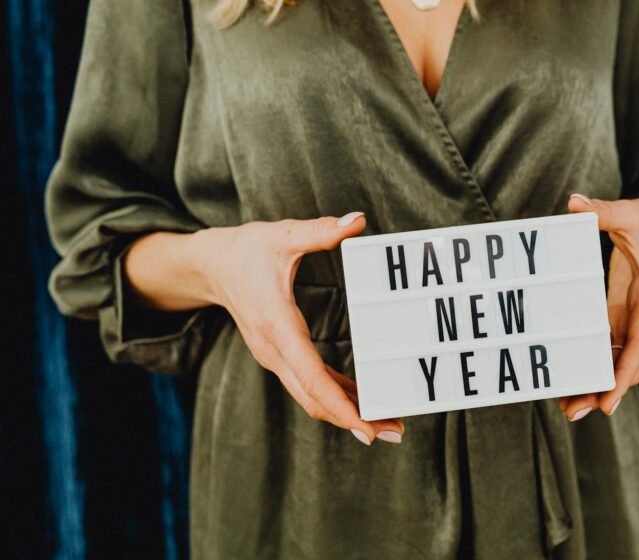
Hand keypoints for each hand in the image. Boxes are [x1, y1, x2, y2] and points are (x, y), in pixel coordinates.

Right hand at [191, 212, 403, 445]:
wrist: (209, 266)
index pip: (312, 376)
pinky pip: (309, 384)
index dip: (341, 404)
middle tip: (396, 433)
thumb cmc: (245, 250)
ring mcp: (275, 356)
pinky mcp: (280, 355)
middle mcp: (275, 350)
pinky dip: (336, 396)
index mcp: (278, 325)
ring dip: (348, 413)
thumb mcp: (281, 235)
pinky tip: (362, 402)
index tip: (367, 426)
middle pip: (315, 398)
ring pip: (312, 396)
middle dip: (354, 420)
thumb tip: (356, 220)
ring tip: (388, 424)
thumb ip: (319, 231)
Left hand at [558, 194, 638, 420]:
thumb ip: (604, 210)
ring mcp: (636, 322)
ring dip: (596, 385)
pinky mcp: (624, 320)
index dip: (625, 372)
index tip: (609, 398)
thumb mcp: (631, 213)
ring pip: (619, 363)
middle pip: (629, 363)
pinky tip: (571, 383)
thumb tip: (576, 203)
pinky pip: (610, 352)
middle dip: (604, 390)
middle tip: (574, 412)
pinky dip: (594, 368)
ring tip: (567, 408)